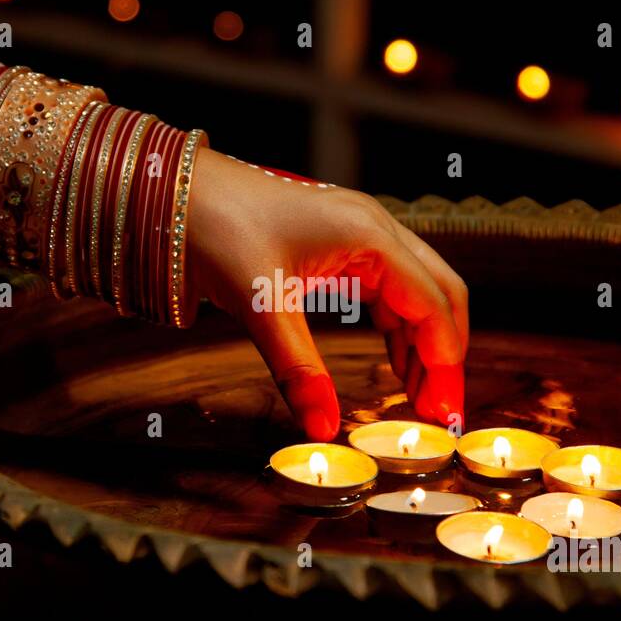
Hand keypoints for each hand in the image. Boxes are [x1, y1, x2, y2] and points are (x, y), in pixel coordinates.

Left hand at [186, 149, 467, 440]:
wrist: (175, 193)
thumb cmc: (218, 228)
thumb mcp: (261, 306)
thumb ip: (298, 369)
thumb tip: (323, 426)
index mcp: (369, 236)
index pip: (432, 303)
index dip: (444, 360)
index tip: (443, 410)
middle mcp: (374, 229)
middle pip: (439, 292)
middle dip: (444, 352)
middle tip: (438, 409)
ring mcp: (359, 234)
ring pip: (416, 292)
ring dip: (422, 342)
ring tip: (416, 396)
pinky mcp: (340, 245)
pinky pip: (387, 289)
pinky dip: (397, 328)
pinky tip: (392, 362)